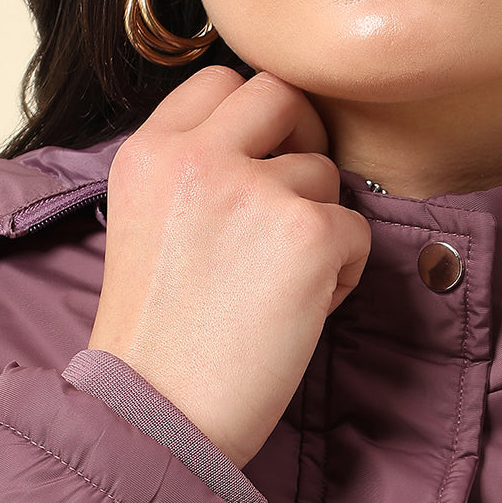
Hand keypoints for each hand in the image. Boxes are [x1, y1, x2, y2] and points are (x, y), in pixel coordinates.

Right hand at [88, 66, 372, 469]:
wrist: (160, 418)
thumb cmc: (157, 350)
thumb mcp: (145, 233)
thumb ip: (192, 182)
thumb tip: (266, 160)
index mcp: (148, 153)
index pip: (220, 83)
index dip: (253, 121)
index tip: (259, 165)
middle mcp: (197, 156)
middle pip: (280, 96)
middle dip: (301, 141)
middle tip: (297, 205)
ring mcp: (255, 191)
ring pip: (322, 173)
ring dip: (319, 225)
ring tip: (283, 289)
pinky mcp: (307, 236)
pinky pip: (356, 229)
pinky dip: (344, 273)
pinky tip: (303, 314)